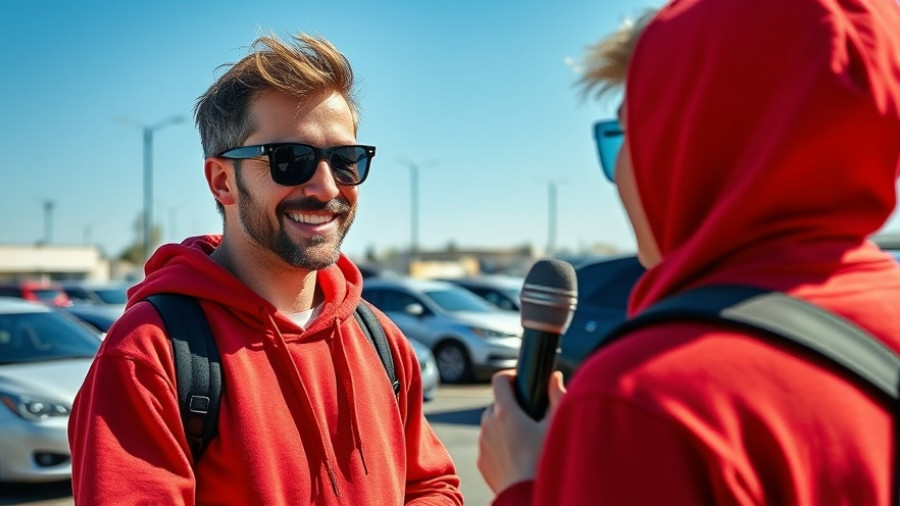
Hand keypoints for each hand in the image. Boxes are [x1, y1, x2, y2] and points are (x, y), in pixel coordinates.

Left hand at [477, 369, 565, 494]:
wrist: (526, 498)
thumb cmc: (545, 462)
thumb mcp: (556, 426)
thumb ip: (557, 396)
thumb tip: (554, 378)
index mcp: (506, 412)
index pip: (499, 380)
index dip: (511, 376)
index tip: (521, 382)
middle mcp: (488, 425)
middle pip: (497, 404)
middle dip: (511, 406)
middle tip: (531, 416)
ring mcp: (483, 444)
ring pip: (491, 425)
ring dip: (504, 426)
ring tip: (525, 438)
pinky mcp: (482, 462)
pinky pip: (489, 445)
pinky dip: (499, 445)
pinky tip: (518, 455)